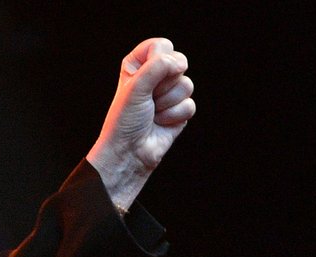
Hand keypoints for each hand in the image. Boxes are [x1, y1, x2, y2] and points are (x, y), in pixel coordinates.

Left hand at [87, 38, 195, 212]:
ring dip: (167, 103)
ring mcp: (169, 93)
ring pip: (187, 84)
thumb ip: (157, 66)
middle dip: (164, 84)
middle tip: (148, 100)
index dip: (158, 59)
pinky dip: (174, 116)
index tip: (145, 78)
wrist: (128, 152)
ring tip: (152, 113)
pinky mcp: (180, 110)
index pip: (161, 45)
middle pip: (179, 62)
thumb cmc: (124, 121)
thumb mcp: (135, 87)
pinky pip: (190, 104)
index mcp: (138, 65)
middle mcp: (154, 77)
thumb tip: (181, 63)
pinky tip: (161, 124)